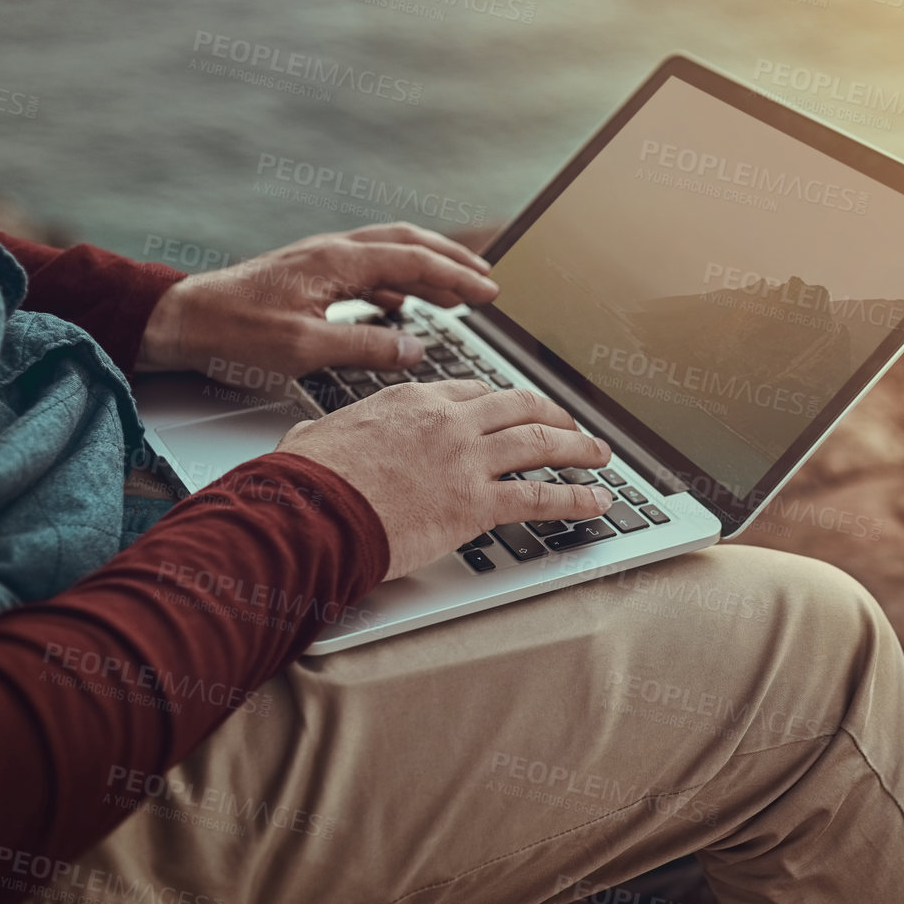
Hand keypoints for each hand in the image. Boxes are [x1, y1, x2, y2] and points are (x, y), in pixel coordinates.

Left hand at [136, 222, 497, 383]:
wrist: (179, 321)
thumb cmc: (232, 333)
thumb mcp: (304, 347)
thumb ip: (365, 345)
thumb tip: (416, 346)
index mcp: (336, 261)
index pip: (413, 260)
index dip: (456, 277)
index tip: (490, 292)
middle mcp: (331, 252)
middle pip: (408, 244)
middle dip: (452, 260)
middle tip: (487, 280)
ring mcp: (319, 261)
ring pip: (388, 254)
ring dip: (427, 269)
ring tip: (457, 293)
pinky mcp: (308, 277)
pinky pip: (366, 270)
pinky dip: (396, 282)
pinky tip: (402, 306)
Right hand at [276, 380, 615, 578]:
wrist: (306, 512)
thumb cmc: (302, 481)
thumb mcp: (315, 436)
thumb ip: (333, 433)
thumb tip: (314, 440)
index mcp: (411, 401)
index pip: (473, 391)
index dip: (503, 402)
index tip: (517, 410)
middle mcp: (447, 421)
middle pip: (519, 406)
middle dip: (554, 414)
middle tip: (572, 425)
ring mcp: (466, 460)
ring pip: (540, 443)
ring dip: (578, 449)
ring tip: (601, 456)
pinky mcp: (475, 503)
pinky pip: (541, 495)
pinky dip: (576, 497)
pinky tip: (596, 501)